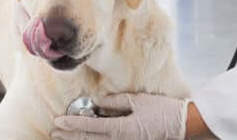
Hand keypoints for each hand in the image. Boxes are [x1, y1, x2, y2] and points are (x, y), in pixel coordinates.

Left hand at [52, 93, 188, 139]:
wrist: (182, 125)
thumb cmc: (162, 110)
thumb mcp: (138, 101)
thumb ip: (115, 102)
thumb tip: (96, 102)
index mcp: (122, 129)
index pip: (91, 127)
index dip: (73, 125)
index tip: (59, 122)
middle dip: (70, 136)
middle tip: (54, 132)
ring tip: (63, 137)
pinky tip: (86, 137)